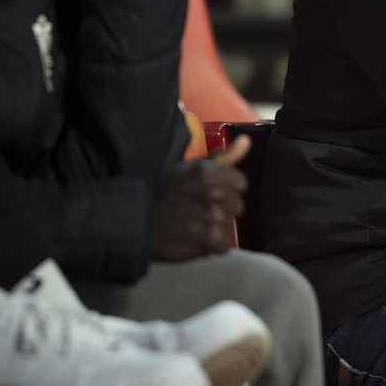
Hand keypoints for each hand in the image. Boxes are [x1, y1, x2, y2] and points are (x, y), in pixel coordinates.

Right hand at [150, 136, 249, 260]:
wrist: (138, 223)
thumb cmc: (167, 195)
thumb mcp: (189, 169)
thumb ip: (221, 156)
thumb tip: (246, 140)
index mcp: (206, 172)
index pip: (240, 183)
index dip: (228, 190)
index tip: (211, 194)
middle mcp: (208, 192)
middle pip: (238, 205)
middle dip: (223, 210)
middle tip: (199, 211)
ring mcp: (208, 216)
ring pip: (230, 225)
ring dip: (216, 228)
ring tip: (195, 225)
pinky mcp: (205, 239)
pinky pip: (223, 244)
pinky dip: (212, 245)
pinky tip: (196, 238)